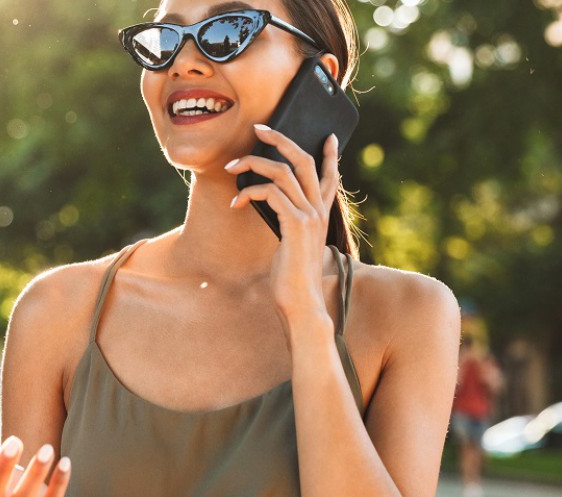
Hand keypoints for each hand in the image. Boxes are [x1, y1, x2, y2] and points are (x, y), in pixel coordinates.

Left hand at [225, 125, 339, 320]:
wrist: (301, 303)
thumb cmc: (291, 279)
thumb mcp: (293, 245)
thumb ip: (290, 224)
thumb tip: (274, 206)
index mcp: (320, 216)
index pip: (330, 177)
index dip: (330, 155)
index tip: (328, 137)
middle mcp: (318, 211)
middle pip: (304, 161)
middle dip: (281, 140)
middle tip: (259, 128)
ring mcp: (309, 216)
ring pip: (282, 172)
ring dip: (252, 163)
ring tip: (231, 166)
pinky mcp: (296, 224)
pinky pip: (270, 193)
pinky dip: (248, 192)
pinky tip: (235, 204)